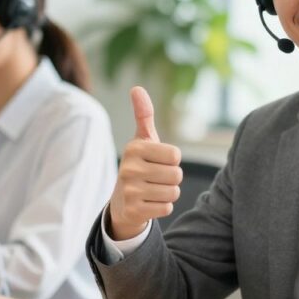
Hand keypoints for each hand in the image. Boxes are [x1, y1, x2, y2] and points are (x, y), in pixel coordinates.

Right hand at [107, 87, 182, 239]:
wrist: (122, 203)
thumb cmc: (139, 166)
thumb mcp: (141, 141)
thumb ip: (143, 115)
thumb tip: (137, 88)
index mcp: (135, 148)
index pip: (175, 155)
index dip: (172, 161)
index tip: (157, 162)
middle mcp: (129, 168)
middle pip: (176, 175)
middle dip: (171, 179)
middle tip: (155, 179)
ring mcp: (130, 191)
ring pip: (173, 193)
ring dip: (168, 193)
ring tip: (153, 190)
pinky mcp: (133, 210)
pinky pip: (167, 208)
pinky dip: (162, 207)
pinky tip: (149, 203)